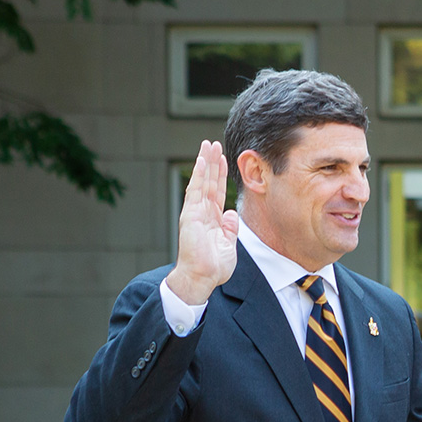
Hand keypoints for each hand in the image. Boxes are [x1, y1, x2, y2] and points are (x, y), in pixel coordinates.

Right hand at [168, 140, 239, 304]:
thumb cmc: (213, 267)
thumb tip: (231, 213)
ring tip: (208, 144)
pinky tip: (201, 161)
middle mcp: (202, 212)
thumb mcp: (229, 244)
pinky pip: (195, 191)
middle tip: (213, 143)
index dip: (220, 174)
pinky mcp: (190, 215)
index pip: (217, 191)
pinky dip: (198, 175)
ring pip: (201, 181)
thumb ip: (230, 228)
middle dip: (212, 162)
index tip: (224, 158)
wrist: (201, 278)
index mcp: (212, 218)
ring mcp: (195, 212)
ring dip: (205, 162)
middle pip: (208, 181)